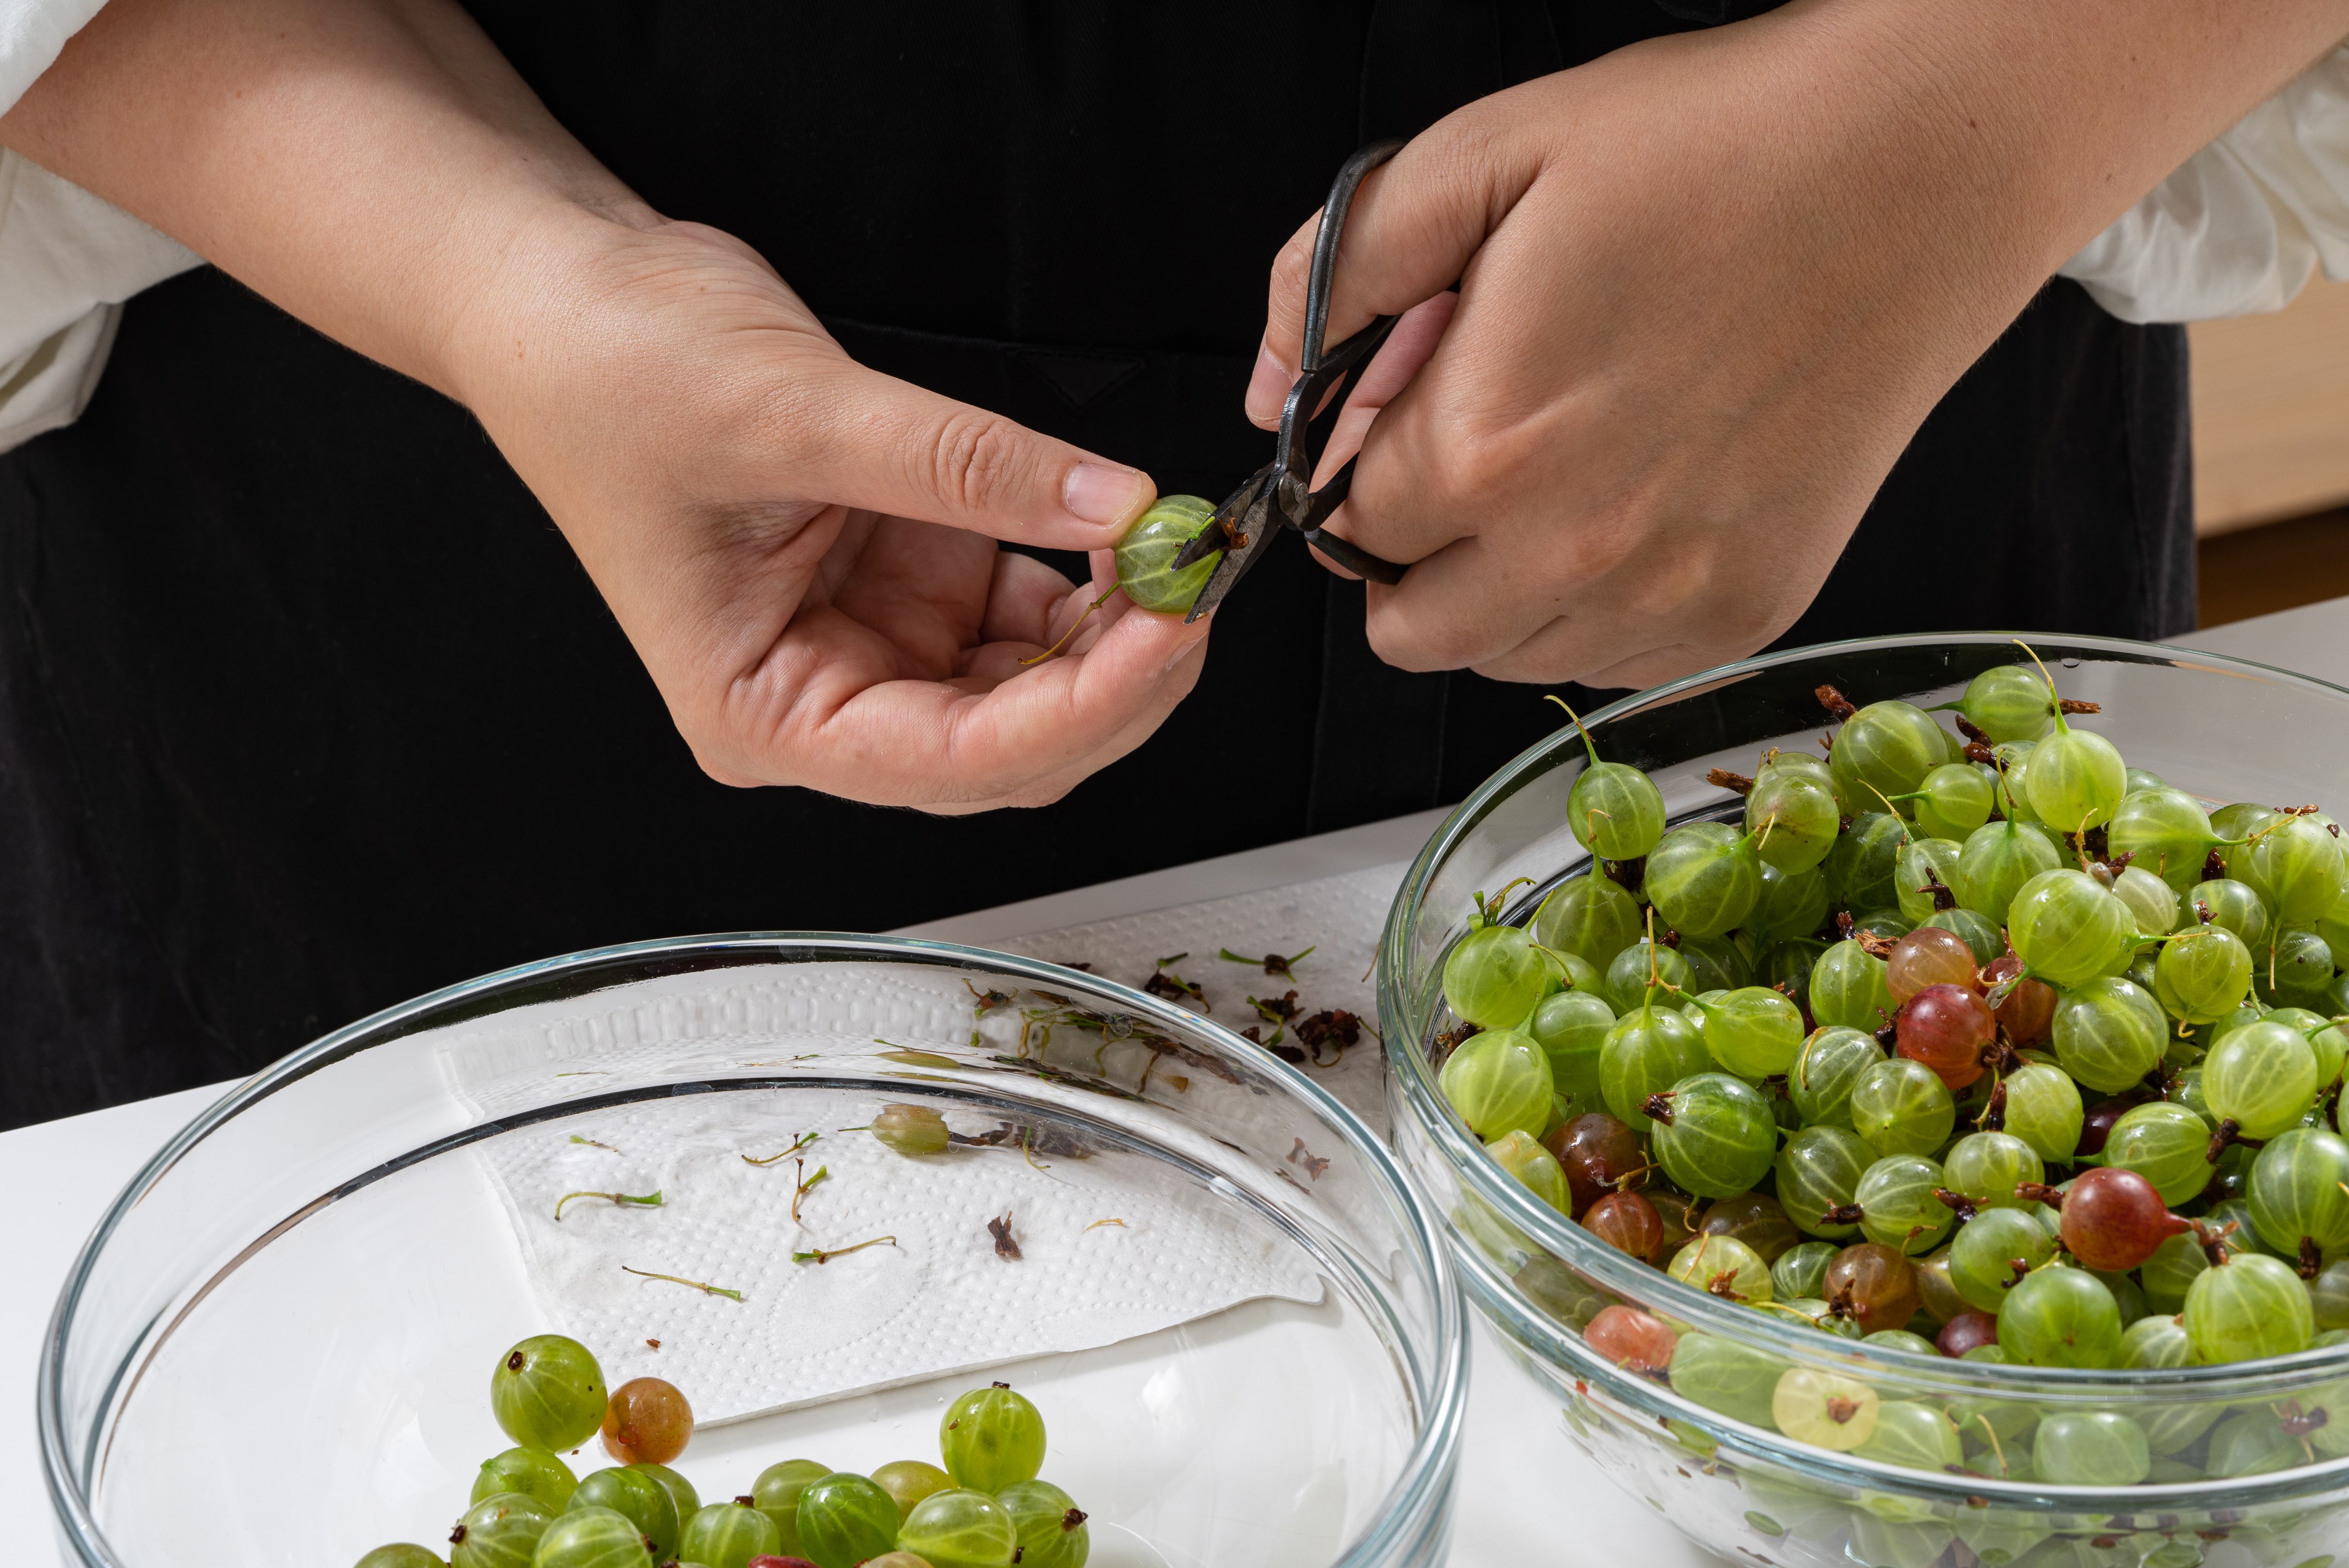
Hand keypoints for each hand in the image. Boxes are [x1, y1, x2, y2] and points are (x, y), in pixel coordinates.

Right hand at [5, 0, 1210, 812]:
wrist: (558, 293)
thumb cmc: (610, 372)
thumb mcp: (795, 413)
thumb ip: (967, 468)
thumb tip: (1115, 503)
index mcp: (764, 714)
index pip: (956, 761)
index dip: (1082, 710)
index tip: (1171, 634)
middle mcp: (824, 702)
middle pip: (1013, 744)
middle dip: (1117, 678)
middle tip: (1196, 584)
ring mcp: (873, 643)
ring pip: (1034, 685)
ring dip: (1115, 632)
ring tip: (1173, 547)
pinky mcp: (907, 578)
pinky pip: (1025, 608)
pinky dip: (1087, 575)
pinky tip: (1122, 526)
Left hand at [1248, 0, 2348, 689]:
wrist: (1915, 169)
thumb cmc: (1707, 148)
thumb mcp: (1481, 158)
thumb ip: (1336, 276)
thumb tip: (1267, 392)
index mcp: (1487, 447)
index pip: (1344, 526)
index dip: (1356, 463)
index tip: (1403, 406)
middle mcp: (1573, 551)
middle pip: (1406, 629)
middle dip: (1404, 550)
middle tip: (1463, 448)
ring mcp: (1669, 594)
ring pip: (1504, 656)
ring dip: (1493, 588)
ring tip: (1556, 465)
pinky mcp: (1747, 608)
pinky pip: (1611, 660)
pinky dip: (1591, 604)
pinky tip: (1629, 499)